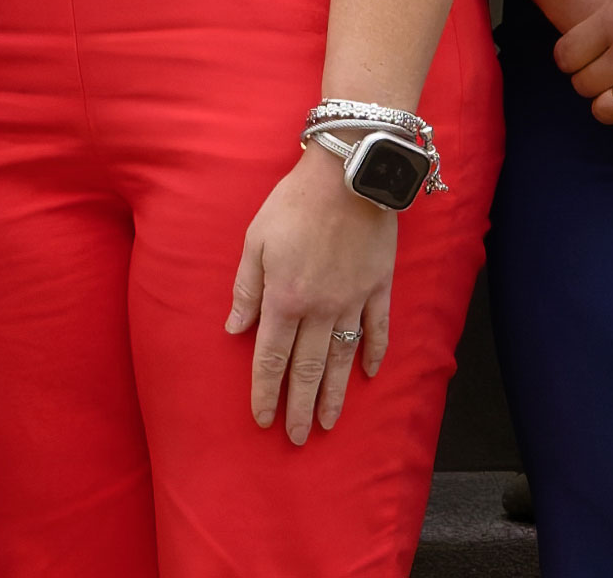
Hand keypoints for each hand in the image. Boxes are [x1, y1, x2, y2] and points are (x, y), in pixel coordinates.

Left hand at [223, 147, 405, 445]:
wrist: (348, 173)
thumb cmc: (294, 202)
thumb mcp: (256, 240)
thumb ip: (246, 288)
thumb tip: (234, 329)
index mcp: (284, 299)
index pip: (271, 359)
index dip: (265, 392)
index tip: (262, 420)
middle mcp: (319, 310)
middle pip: (307, 369)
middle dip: (299, 407)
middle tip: (297, 438)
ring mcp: (352, 301)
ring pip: (342, 360)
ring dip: (334, 395)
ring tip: (329, 423)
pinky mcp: (378, 288)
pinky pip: (378, 330)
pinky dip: (374, 354)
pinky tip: (369, 375)